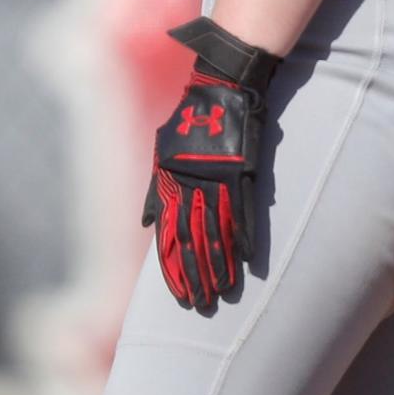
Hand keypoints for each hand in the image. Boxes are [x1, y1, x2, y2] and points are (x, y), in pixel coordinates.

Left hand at [142, 18, 278, 309]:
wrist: (219, 87)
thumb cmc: (188, 119)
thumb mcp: (161, 152)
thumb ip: (156, 190)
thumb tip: (146, 224)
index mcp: (171, 184)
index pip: (169, 237)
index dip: (172, 268)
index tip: (176, 295)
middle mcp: (193, 187)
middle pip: (192, 242)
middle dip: (195, 277)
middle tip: (199, 306)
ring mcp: (219, 181)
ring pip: (217, 233)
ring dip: (219, 266)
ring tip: (223, 293)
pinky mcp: (244, 173)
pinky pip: (243, 211)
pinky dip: (244, 237)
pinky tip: (247, 261)